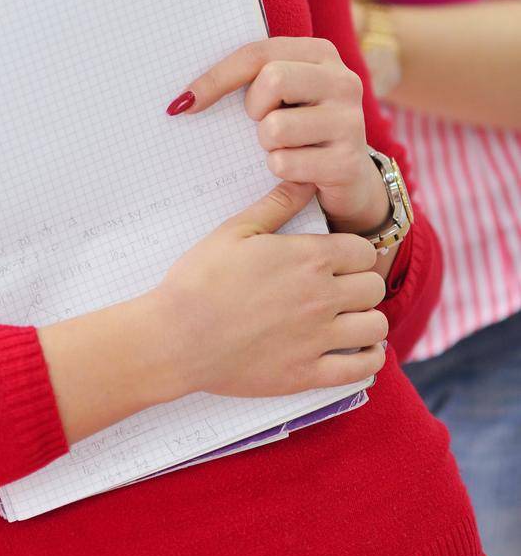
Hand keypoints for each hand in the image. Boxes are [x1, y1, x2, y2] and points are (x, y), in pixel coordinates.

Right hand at [144, 181, 387, 397]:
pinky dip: (368, 358)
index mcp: (308, 258)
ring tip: (347, 317)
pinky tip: (355, 349)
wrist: (178, 336)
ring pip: (377, 326)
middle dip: (361, 282)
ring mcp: (318, 339)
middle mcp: (322, 296)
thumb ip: (278, 204)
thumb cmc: (201, 278)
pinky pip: (363, 369)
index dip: (352, 251)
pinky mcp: (309, 374)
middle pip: (374, 286)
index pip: (363, 250)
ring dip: (367, 319)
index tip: (337, 257)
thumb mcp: (236, 230)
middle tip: (339, 286)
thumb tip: (307, 181)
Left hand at [169, 36, 387, 230]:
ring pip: (275, 127)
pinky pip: (284, 164)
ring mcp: (350, 122)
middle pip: (273, 80)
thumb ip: (249, 79)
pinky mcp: (348, 163)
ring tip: (285, 147)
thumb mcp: (283, 94)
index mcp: (321, 53)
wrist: (350, 179)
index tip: (186, 101)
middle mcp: (343, 81)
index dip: (216, 77)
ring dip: (266, 145)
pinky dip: (279, 170)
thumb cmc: (301, 127)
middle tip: (263, 121)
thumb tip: (183, 99)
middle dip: (254, 107)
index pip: (258, 53)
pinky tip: (298, 170)